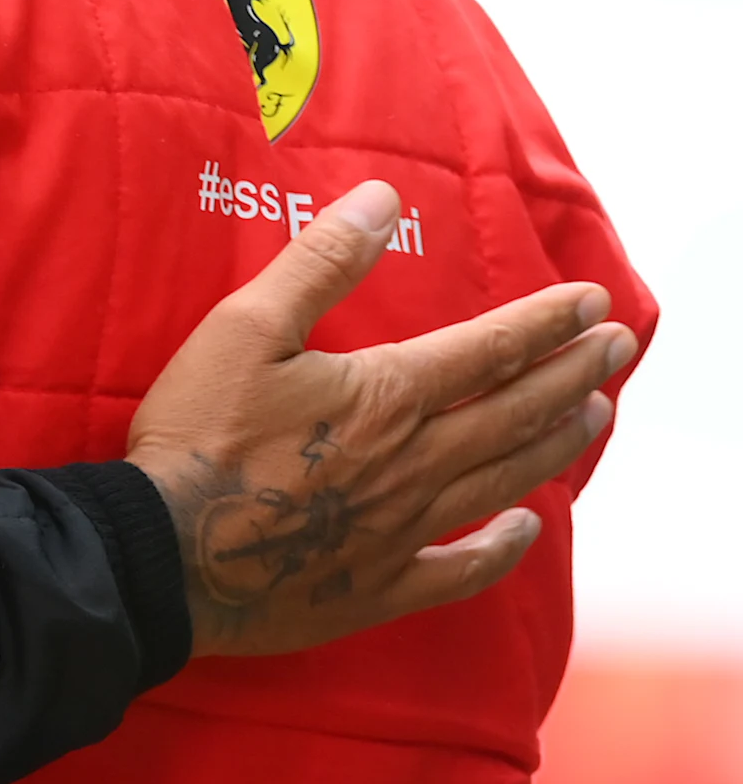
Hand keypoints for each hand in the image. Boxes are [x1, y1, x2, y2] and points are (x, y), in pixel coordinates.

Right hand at [125, 180, 632, 659]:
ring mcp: (403, 527)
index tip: (593, 300)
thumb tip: (382, 200)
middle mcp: (413, 460)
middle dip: (572, 374)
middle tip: (618, 348)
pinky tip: (528, 529)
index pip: (487, 351)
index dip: (545, 322)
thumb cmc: (199, 434)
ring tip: (594, 415)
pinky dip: (502, 548)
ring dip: (556, 443)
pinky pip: (461, 568)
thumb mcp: (244, 328)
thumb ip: (319, 264)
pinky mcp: (379, 583)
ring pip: (502, 478)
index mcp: (386, 396)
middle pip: (513, 412)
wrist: (164, 552)